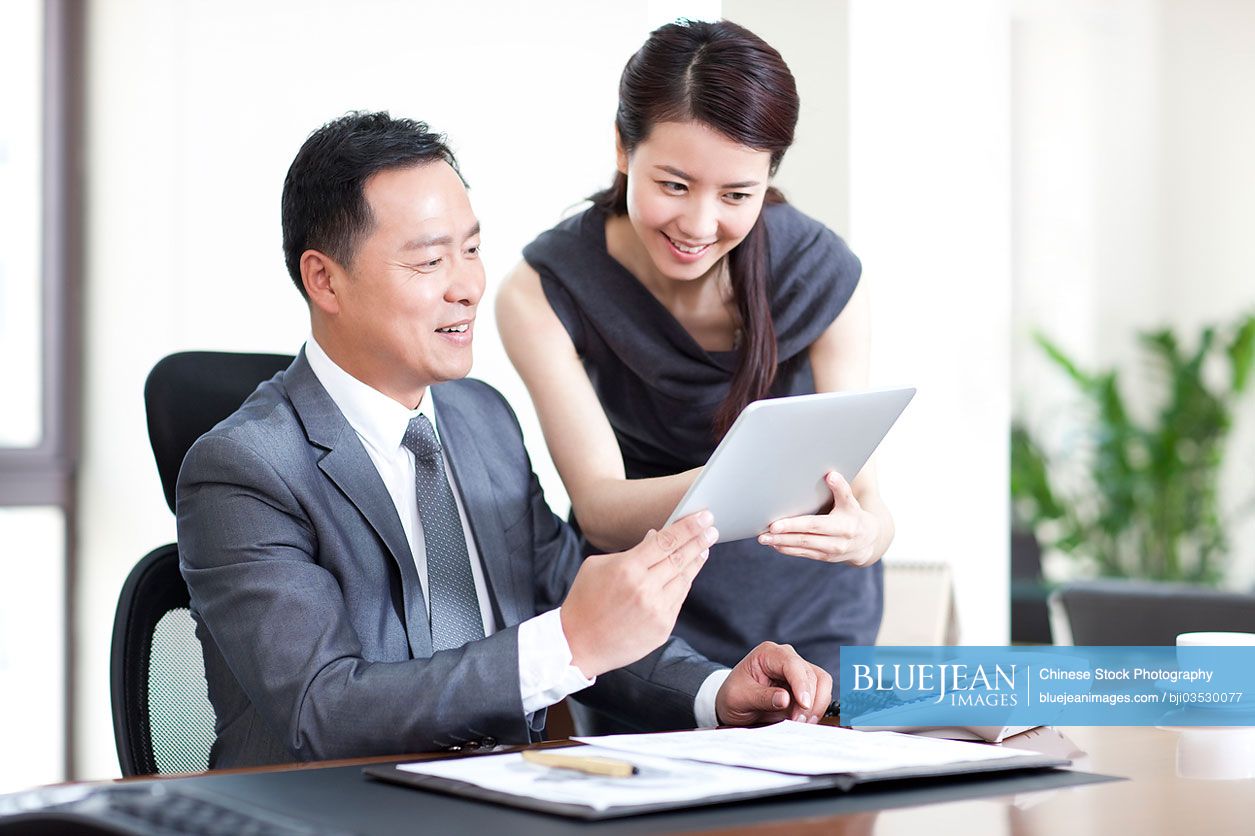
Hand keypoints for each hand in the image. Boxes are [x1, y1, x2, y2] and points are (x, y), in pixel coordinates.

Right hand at [560, 510, 717, 677]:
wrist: (578, 644)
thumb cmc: (584, 600)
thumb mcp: (597, 566)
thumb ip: (628, 551)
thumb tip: (656, 537)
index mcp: (627, 568)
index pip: (666, 540)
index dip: (688, 527)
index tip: (704, 516)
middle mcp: (645, 588)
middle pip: (680, 557)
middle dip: (699, 539)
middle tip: (712, 527)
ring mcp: (656, 610)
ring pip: (684, 578)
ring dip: (696, 560)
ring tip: (704, 547)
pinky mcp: (662, 628)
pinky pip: (679, 599)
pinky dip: (684, 583)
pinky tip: (688, 572)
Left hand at [716, 641, 832, 725]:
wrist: (733, 702)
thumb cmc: (734, 695)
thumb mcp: (740, 698)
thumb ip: (762, 698)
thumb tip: (786, 699)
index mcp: (769, 654)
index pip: (793, 665)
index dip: (801, 685)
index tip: (803, 705)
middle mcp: (787, 658)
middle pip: (812, 675)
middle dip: (809, 701)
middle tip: (797, 722)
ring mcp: (798, 671)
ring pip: (822, 683)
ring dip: (817, 705)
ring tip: (801, 722)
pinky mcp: (804, 686)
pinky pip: (821, 694)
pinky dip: (817, 709)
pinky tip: (804, 720)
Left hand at [758, 471, 879, 565]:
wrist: (868, 541)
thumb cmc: (854, 516)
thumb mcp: (851, 502)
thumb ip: (841, 489)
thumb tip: (831, 474)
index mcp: (843, 525)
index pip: (814, 525)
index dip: (794, 525)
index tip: (775, 525)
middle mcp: (837, 541)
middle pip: (805, 538)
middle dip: (782, 536)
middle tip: (763, 534)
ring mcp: (830, 552)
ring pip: (802, 548)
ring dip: (781, 544)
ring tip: (763, 539)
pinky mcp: (824, 558)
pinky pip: (804, 554)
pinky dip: (788, 550)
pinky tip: (774, 545)